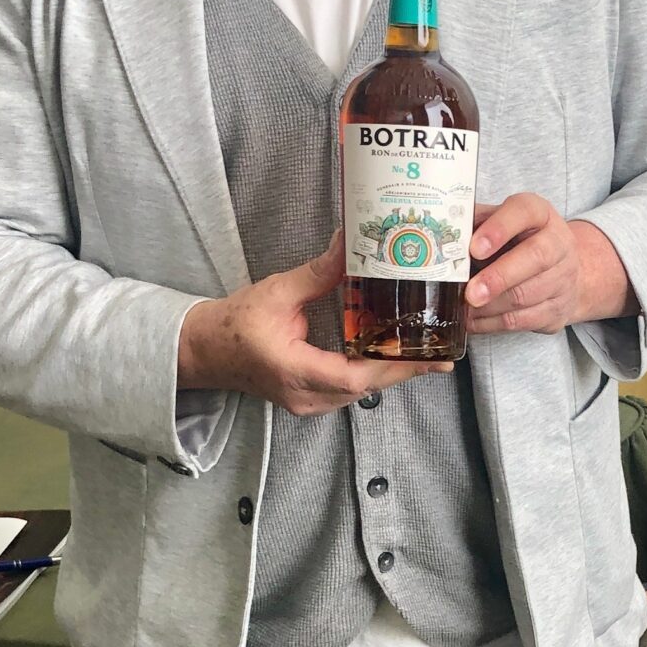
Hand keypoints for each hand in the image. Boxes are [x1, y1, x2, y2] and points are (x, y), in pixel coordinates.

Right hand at [177, 233, 452, 412]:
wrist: (204, 350)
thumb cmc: (234, 323)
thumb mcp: (277, 292)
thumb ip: (317, 273)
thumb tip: (349, 243)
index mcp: (293, 370)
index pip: (353, 377)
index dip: (393, 369)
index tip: (427, 359)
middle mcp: (304, 395)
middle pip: (365, 388)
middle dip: (404, 370)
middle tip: (442, 353)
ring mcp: (306, 403)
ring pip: (359, 393)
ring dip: (390, 374)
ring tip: (424, 353)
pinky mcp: (308, 400)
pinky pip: (348, 392)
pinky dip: (371, 376)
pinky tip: (390, 358)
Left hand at [465, 194, 635, 333]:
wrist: (562, 268)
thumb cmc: (519, 241)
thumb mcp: (499, 222)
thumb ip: (473, 224)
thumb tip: (438, 237)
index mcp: (539, 213)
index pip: (524, 212)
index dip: (499, 229)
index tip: (475, 248)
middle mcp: (558, 242)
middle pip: (535, 258)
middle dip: (498, 278)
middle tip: (471, 293)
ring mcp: (563, 277)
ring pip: (526, 295)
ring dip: (490, 306)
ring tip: (465, 308)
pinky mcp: (558, 308)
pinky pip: (524, 320)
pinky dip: (493, 324)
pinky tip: (474, 320)